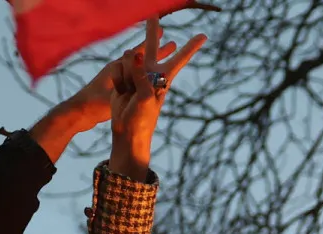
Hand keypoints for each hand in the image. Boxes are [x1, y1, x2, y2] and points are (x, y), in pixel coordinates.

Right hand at [106, 20, 206, 176]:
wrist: (127, 131)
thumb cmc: (142, 118)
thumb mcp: (145, 96)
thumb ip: (141, 73)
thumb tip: (135, 53)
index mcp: (164, 79)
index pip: (180, 59)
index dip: (191, 47)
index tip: (203, 36)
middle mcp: (152, 74)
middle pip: (154, 48)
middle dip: (152, 33)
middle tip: (153, 14)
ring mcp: (137, 75)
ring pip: (130, 59)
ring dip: (128, 72)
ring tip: (129, 91)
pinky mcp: (123, 78)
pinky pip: (119, 68)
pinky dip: (119, 78)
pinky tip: (121, 91)